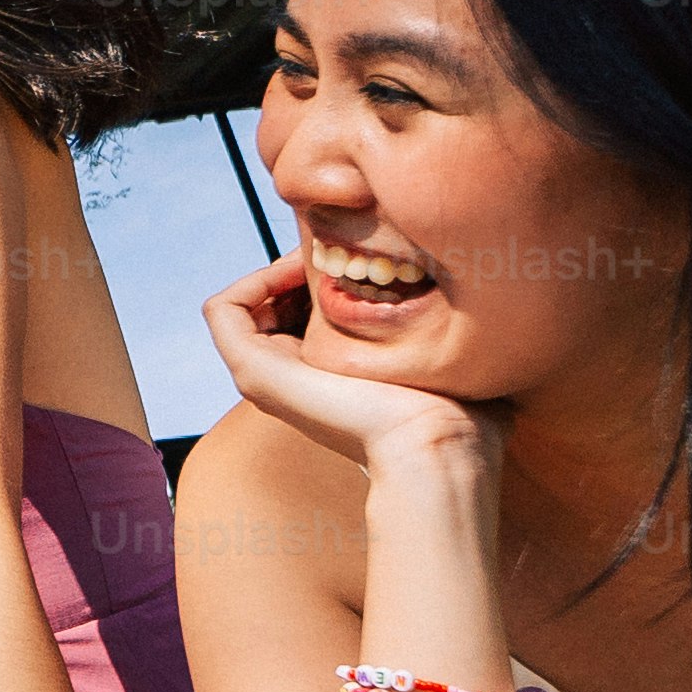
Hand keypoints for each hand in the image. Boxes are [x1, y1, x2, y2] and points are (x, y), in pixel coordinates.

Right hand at [200, 253, 500, 481]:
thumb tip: (469, 291)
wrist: (437, 441)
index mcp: (326, 380)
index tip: (363, 257)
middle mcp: (287, 380)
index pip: (301, 311)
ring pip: (246, 302)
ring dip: (276, 268)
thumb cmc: (455, 409)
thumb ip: (437, 329)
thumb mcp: (439, 356)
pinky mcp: (252, 370)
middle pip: (271, 302)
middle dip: (297, 265)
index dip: (322, 274)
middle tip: (341, 250)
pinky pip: (223, 308)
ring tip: (320, 255)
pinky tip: (301, 267)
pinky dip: (254, 277)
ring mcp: (264, 377)